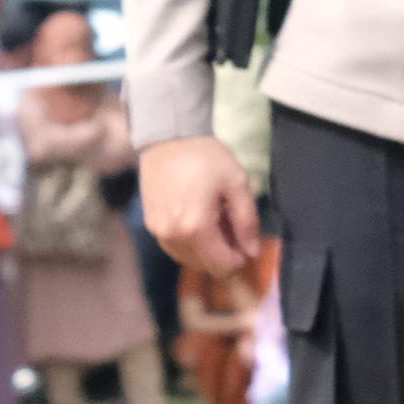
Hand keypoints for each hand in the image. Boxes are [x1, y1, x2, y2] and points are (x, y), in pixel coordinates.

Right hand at [139, 135, 263, 282]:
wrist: (169, 137)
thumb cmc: (207, 158)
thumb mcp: (237, 184)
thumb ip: (247, 221)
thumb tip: (252, 252)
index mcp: (195, 228)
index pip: (222, 266)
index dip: (240, 259)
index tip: (247, 240)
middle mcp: (172, 237)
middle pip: (205, 266)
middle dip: (224, 255)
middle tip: (233, 227)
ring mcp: (158, 232)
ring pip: (189, 259)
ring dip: (207, 251)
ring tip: (217, 221)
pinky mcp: (150, 225)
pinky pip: (175, 248)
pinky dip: (191, 244)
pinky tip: (199, 221)